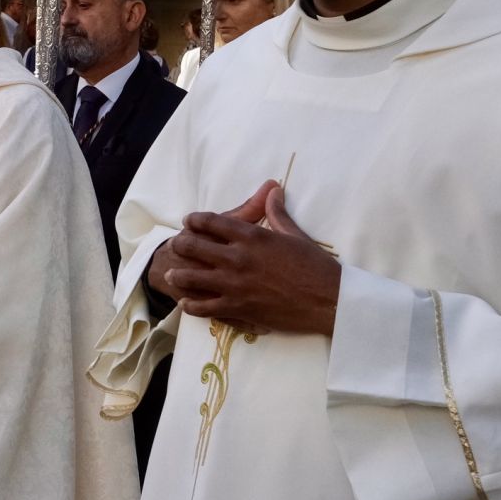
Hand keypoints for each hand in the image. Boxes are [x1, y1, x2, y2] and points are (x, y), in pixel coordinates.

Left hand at [162, 181, 340, 335]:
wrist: (327, 301)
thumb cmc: (316, 267)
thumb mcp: (295, 235)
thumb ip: (277, 213)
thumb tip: (272, 190)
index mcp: (252, 237)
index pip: (213, 222)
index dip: (196, 220)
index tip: (189, 220)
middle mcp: (237, 258)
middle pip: (195, 246)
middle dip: (182, 244)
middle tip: (176, 245)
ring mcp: (234, 284)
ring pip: (192, 277)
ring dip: (180, 274)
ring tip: (173, 273)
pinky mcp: (237, 308)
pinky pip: (204, 307)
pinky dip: (191, 305)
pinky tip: (186, 303)